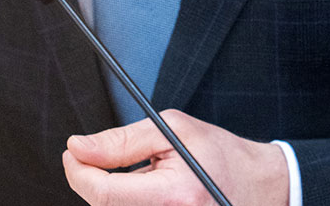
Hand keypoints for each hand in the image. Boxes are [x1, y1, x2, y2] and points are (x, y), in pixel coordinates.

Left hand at [63, 109, 288, 205]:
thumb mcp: (173, 130)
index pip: (103, 192)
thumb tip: (79, 146)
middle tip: (92, 156)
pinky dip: (125, 202)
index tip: (71, 151)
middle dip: (91, 179)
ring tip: (136, 173)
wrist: (257, 186)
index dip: (78, 171)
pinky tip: (142, 190)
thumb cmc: (219, 154)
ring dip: (110, 193)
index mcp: (172, 195)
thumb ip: (123, 140)